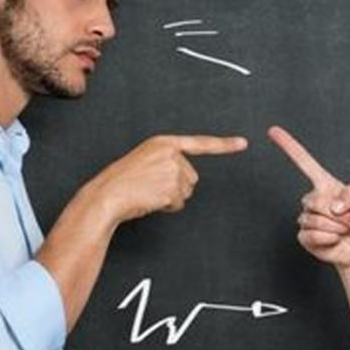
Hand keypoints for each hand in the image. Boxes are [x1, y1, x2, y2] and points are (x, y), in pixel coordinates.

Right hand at [87, 134, 247, 223]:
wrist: (107, 195)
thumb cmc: (121, 181)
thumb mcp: (144, 161)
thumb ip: (166, 162)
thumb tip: (185, 180)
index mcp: (163, 142)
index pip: (200, 143)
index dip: (224, 145)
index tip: (243, 143)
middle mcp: (171, 154)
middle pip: (191, 177)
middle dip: (175, 186)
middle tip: (150, 187)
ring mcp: (173, 170)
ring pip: (186, 191)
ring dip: (171, 197)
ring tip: (148, 193)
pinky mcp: (172, 188)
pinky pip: (179, 203)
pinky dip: (167, 207)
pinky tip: (150, 201)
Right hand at [268, 125, 349, 267]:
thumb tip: (333, 204)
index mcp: (324, 184)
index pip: (304, 162)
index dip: (289, 146)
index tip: (273, 130)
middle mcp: (312, 198)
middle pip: (314, 200)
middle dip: (337, 214)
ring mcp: (306, 217)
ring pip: (314, 220)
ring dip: (336, 228)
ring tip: (344, 230)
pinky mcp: (304, 236)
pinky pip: (311, 235)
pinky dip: (328, 238)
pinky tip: (335, 239)